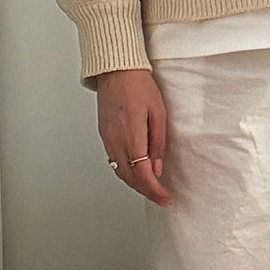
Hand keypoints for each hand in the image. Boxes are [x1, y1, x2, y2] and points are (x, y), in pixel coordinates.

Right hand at [97, 67, 172, 206]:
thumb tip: (157, 168)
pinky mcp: (104, 135)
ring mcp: (107, 138)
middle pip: (129, 177)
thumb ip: (158, 143)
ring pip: (119, 171)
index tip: (165, 198)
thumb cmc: (139, 86)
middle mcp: (115, 140)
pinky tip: (136, 172)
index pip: (142, 174)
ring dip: (135, 183)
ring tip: (151, 188)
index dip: (154, 190)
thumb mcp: (158, 113)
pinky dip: (126, 172)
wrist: (116, 70)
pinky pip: (114, 161)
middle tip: (161, 197)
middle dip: (146, 191)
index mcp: (131, 136)